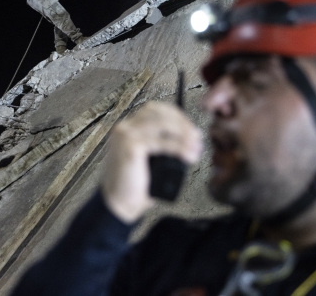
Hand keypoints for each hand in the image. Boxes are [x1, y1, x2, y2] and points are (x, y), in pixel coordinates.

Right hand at [101, 101, 202, 223]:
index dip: (176, 116)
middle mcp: (124, 128)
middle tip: (197, 138)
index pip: (154, 109)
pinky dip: (179, 147)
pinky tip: (188, 155)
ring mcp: (125, 136)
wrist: (118, 205)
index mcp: (127, 129)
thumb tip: (191, 140)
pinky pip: (162, 142)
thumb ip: (163, 145)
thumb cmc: (134, 186)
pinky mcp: (131, 147)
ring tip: (196, 147)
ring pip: (162, 124)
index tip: (191, 130)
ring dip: (184, 134)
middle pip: (159, 113)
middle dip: (182, 123)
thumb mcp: (150, 159)